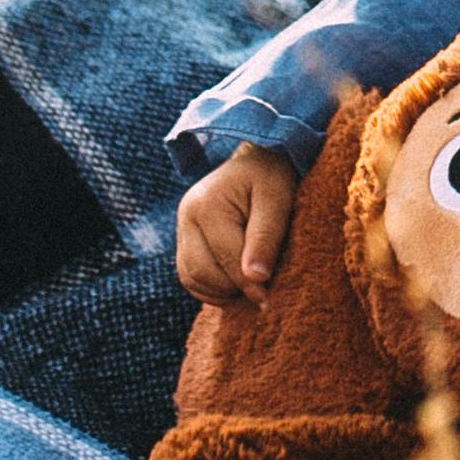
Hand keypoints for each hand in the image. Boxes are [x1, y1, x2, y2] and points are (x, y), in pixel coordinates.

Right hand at [175, 145, 296, 304]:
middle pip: (201, 272)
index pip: (225, 257)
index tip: (270, 299)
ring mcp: (182, 227)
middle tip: (261, 292)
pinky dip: (211, 288)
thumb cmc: (271, 177)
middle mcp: (187, 215)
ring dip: (220, 291)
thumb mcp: (277, 200)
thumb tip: (256, 279)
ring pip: (191, 278)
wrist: (258, 160)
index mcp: (207, 204)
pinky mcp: (185, 239)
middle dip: (232, 288)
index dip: (248, 283)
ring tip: (249, 286)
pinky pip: (190, 276)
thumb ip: (266, 237)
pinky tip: (235, 284)